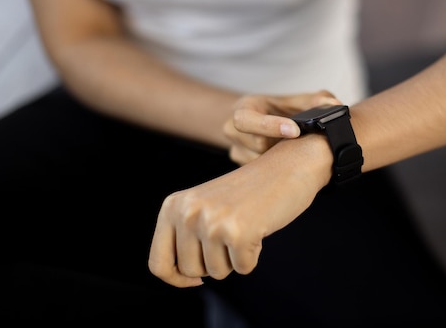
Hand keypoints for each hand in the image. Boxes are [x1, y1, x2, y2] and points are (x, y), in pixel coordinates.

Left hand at [147, 134, 331, 286]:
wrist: (288, 165)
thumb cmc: (249, 192)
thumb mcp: (205, 206)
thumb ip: (185, 234)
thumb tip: (179, 277)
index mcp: (173, 206)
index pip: (158, 263)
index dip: (176, 279)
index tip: (196, 279)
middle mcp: (188, 212)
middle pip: (190, 271)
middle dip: (213, 263)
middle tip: (231, 234)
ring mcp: (212, 222)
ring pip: (217, 272)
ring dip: (235, 258)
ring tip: (245, 226)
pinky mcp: (238, 232)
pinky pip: (244, 268)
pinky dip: (254, 256)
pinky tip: (259, 228)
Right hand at [223, 90, 340, 164]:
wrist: (271, 123)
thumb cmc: (286, 110)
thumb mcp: (300, 101)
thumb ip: (318, 101)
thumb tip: (334, 105)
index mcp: (246, 108)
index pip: (245, 118)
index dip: (269, 126)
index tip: (295, 131)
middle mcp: (234, 129)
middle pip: (254, 143)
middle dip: (279, 145)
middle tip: (301, 144)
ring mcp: (236, 150)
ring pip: (257, 161)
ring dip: (279, 158)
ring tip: (296, 151)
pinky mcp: (243, 166)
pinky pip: (259, 173)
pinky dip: (276, 168)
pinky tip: (290, 162)